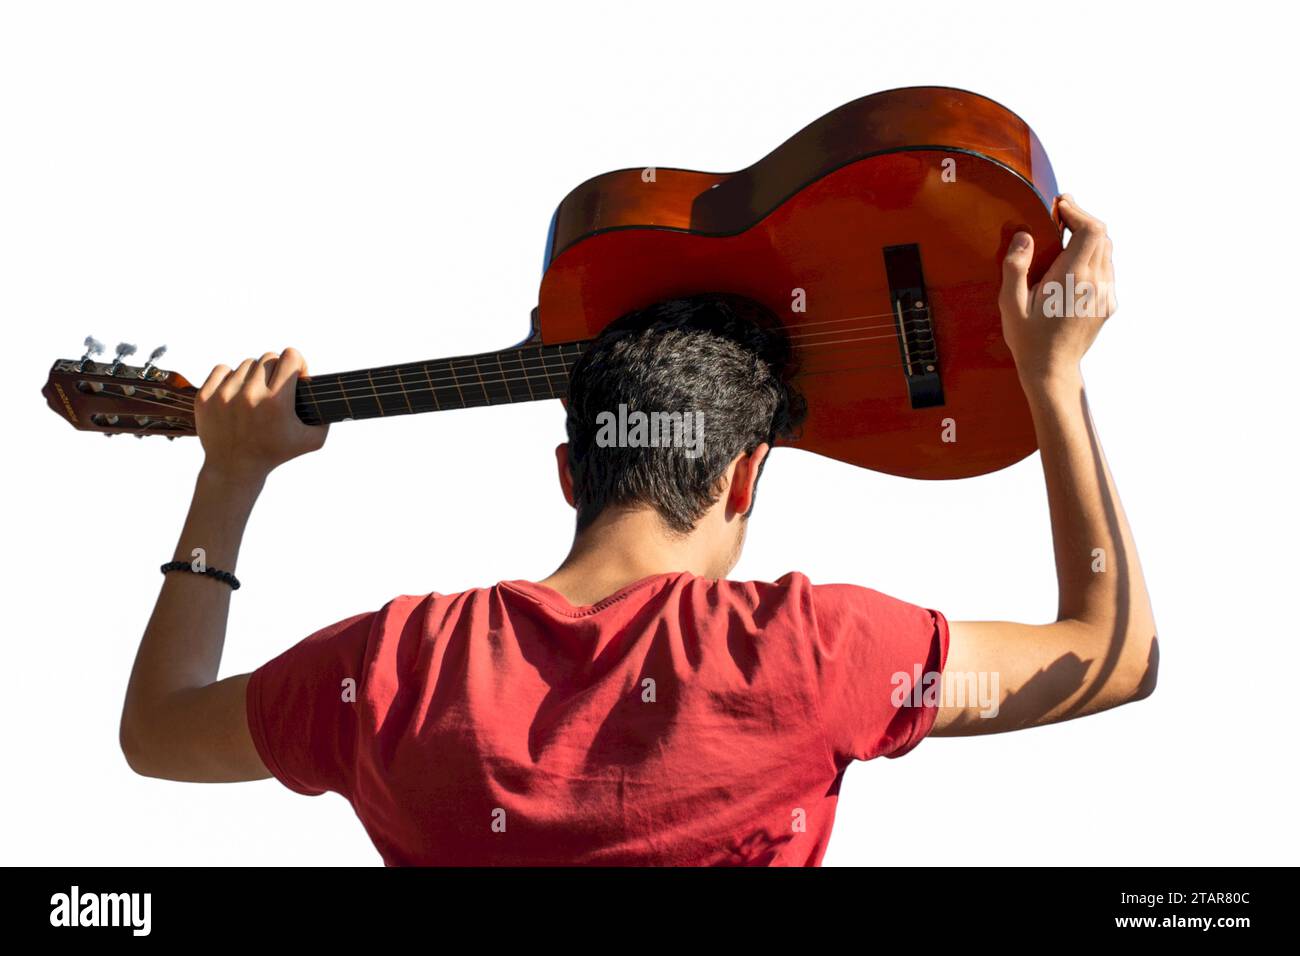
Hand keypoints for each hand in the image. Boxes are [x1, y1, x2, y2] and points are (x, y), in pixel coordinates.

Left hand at [194, 347, 326, 483]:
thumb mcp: (312, 441)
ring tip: (255, 397)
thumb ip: (326, 418)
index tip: (295, 378)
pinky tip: (235, 395)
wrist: (234, 469)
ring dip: (253, 376)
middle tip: (276, 389)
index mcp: (276, 402)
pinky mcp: (205, 396)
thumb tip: (331, 396)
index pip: (290, 356)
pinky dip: (229, 378)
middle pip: (269, 358)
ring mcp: (224, 395)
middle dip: (276, 371)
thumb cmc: (276, 453)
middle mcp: (250, 395)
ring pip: (246, 364)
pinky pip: (222, 369)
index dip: (297, 364)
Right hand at [1000, 195, 1116, 383]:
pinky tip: (1072, 265)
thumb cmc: (1028, 339)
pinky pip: (1106, 270)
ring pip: (1107, 251)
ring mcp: (1105, 295)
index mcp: (1072, 279)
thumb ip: (1016, 268)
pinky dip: (1093, 257)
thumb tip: (1024, 237)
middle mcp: (1096, 284)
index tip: (1060, 205)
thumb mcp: (1011, 305)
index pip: (1091, 229)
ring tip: (1066, 236)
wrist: (1052, 372)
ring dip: (1088, 238)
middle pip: (1102, 235)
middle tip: (1061, 215)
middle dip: (1082, 220)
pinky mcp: (1108, 305)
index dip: (1078, 211)